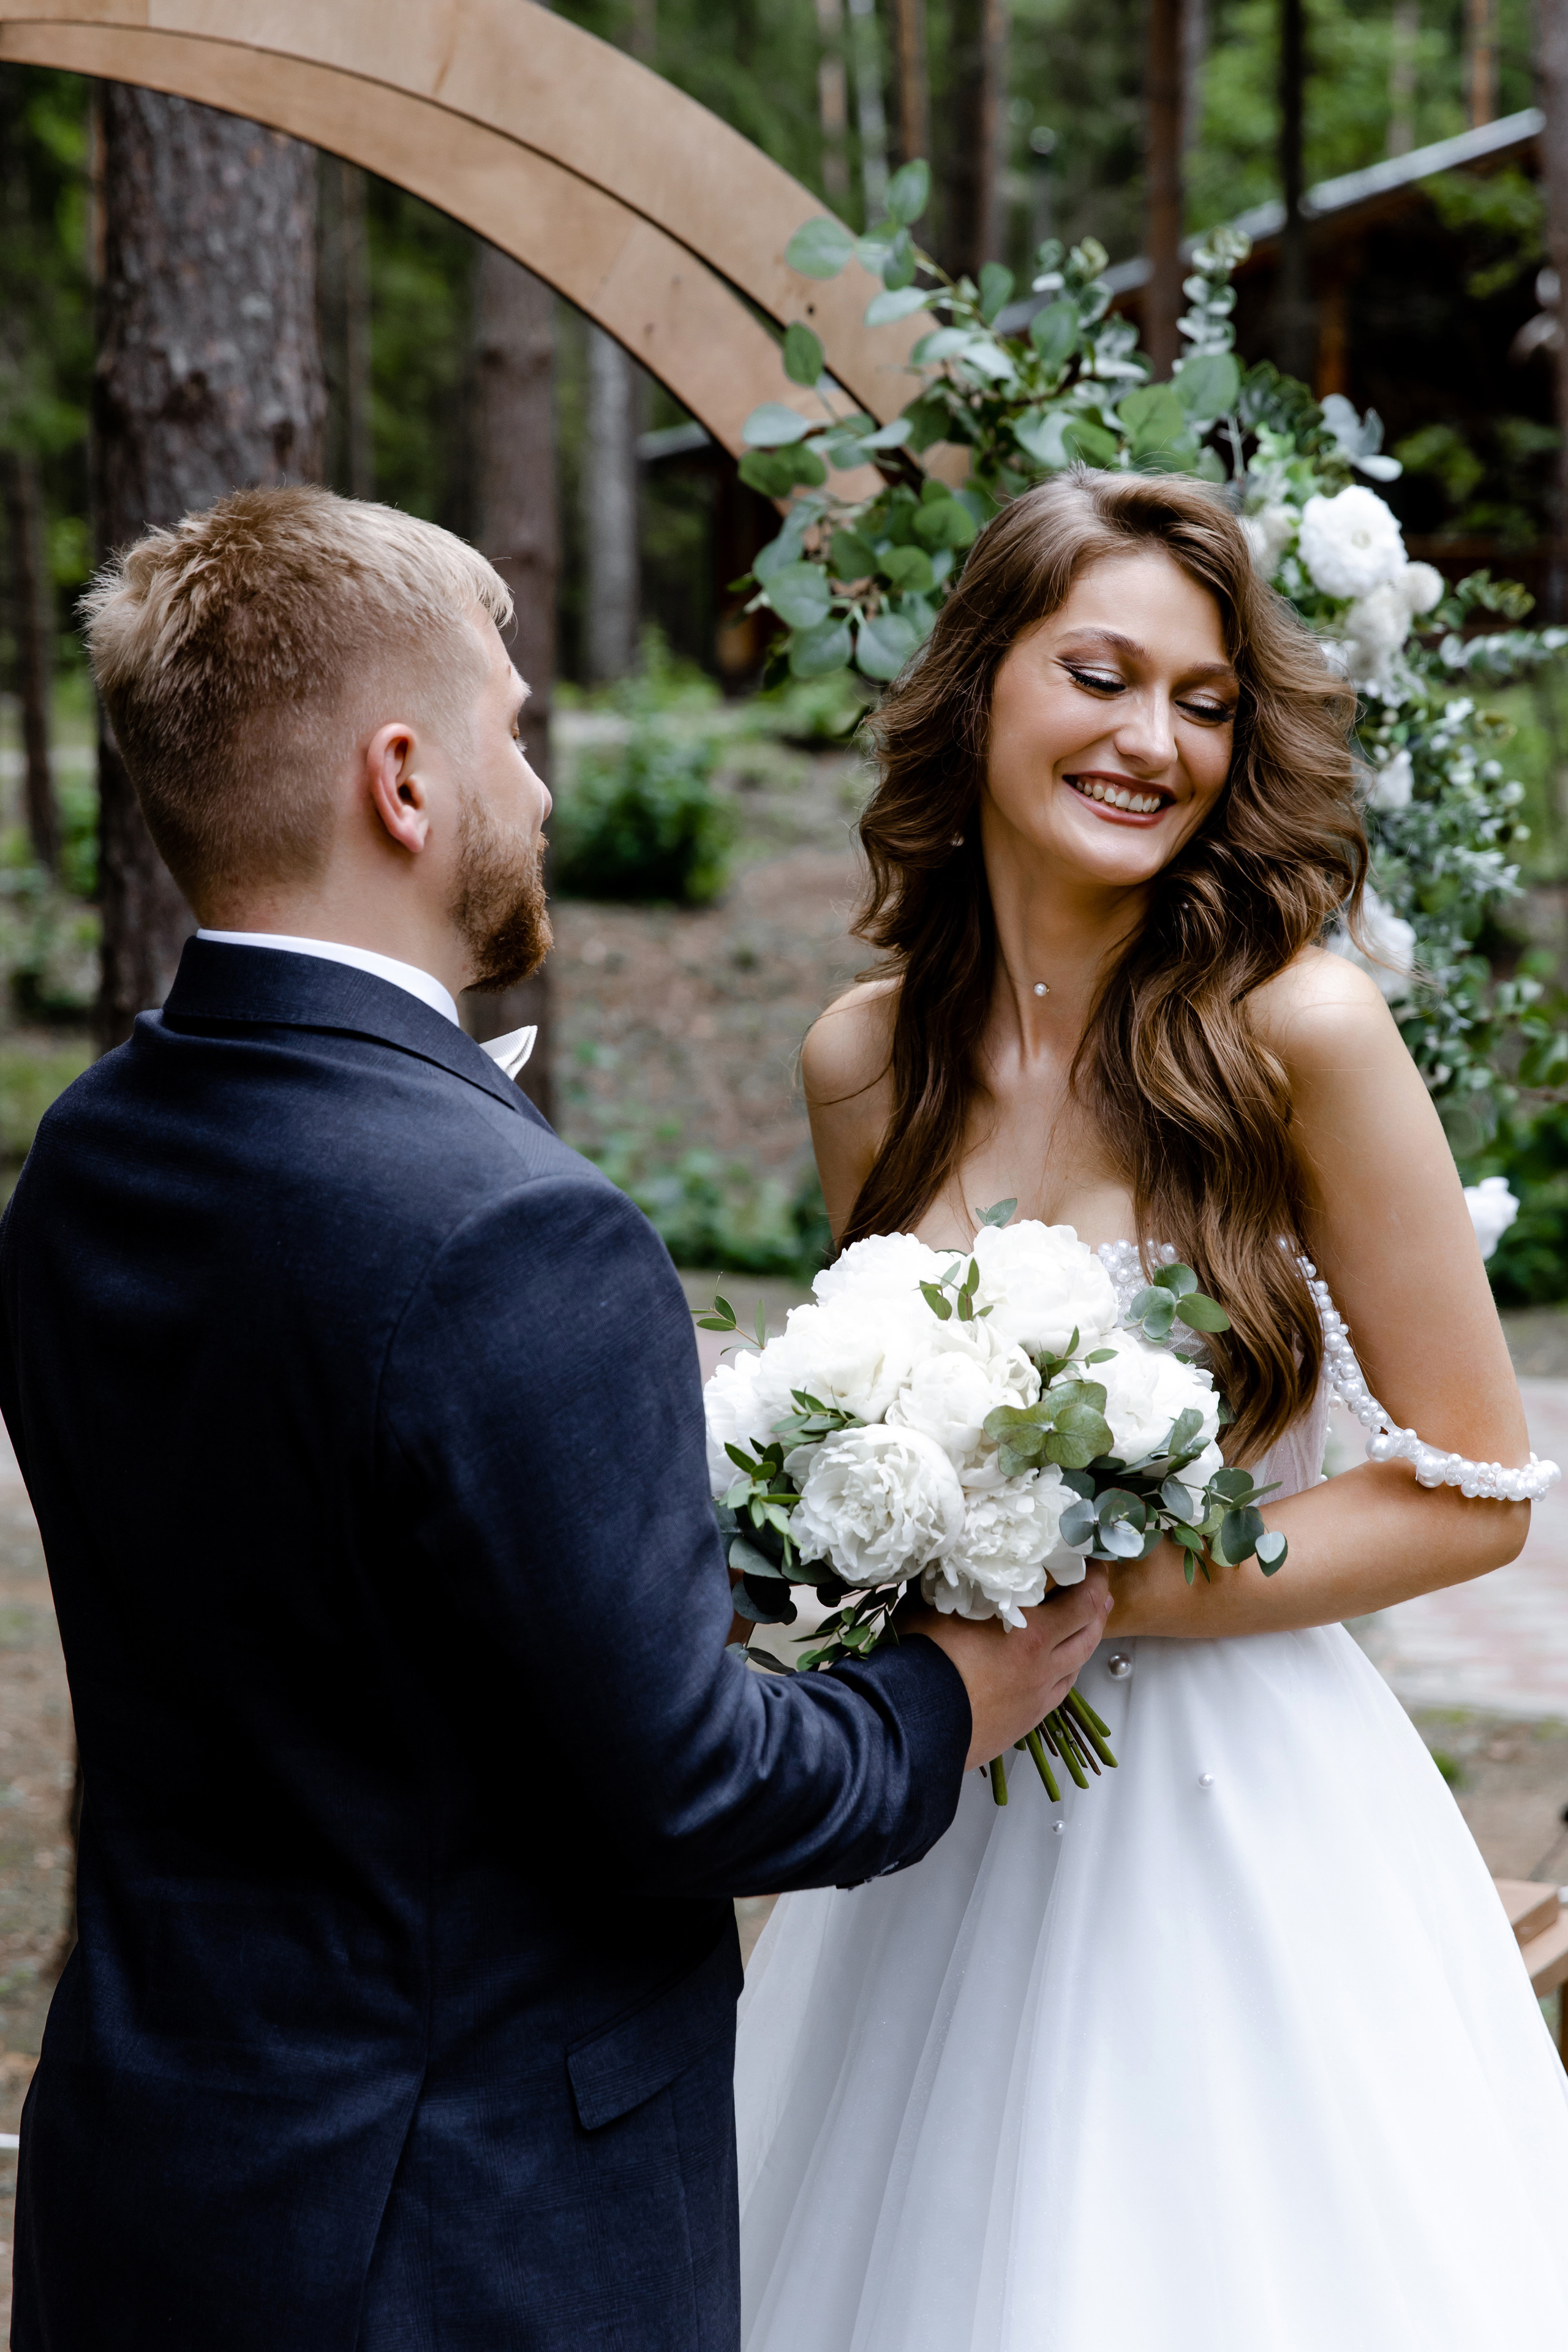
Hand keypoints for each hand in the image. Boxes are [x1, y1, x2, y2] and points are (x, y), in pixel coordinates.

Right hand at [908, 1570, 1112, 1768]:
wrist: (909, 1723)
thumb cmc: (921, 1660)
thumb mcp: (936, 1601)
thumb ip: (957, 1578)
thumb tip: (955, 1555)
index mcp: (1030, 1632)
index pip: (1083, 1600)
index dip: (1095, 1579)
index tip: (1094, 1565)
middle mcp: (1041, 1666)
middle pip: (1089, 1633)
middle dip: (1098, 1607)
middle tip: (1096, 1590)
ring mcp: (1036, 1697)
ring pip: (1077, 1665)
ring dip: (1084, 1640)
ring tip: (1083, 1625)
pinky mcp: (1024, 1722)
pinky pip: (1057, 1693)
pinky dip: (1064, 1672)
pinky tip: (1056, 1667)